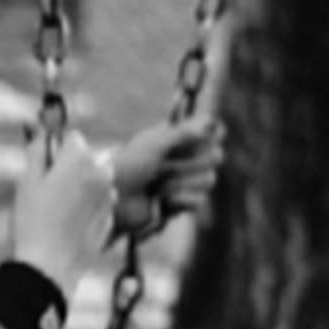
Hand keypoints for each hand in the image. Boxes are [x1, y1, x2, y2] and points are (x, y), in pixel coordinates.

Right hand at [9, 130, 116, 295]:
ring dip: (83, 188)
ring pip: (97, 181)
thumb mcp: (26, 183)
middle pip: (89, 158)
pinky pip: (99, 204)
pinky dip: (88, 209)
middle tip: (50, 191)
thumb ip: (36, 152)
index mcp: (79, 159)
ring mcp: (109, 197)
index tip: (45, 164)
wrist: (49, 266)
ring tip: (59, 211)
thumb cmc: (33, 224)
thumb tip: (42, 134)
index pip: (72, 137)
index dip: (56, 150)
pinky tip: (68, 226)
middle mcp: (101, 173)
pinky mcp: (110, 218)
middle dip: (73, 167)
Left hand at [109, 118, 222, 234]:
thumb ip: (184, 132)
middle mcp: (182, 158)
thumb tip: (211, 124)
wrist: (112, 202)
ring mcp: (182, 182)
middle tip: (165, 167)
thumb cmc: (128, 167)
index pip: (212, 131)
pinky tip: (161, 201)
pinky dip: (179, 200)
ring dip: (181, 183)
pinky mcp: (178, 204)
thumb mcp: (154, 143)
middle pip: (216, 156)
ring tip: (157, 186)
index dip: (213, 134)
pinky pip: (198, 201)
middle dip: (193, 163)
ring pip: (209, 180)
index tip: (204, 137)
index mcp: (176, 138)